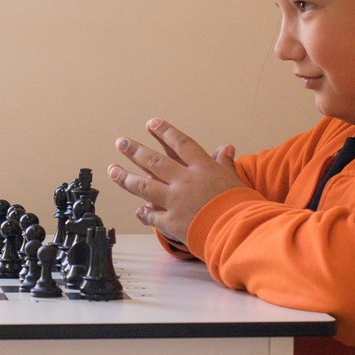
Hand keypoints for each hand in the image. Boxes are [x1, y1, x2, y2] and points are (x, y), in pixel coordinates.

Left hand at [108, 120, 244, 245]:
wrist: (239, 231)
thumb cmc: (241, 205)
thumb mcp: (235, 179)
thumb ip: (225, 164)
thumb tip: (226, 147)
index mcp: (203, 168)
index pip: (180, 144)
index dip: (165, 132)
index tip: (152, 124)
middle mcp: (185, 181)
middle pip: (154, 161)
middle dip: (135, 150)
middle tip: (121, 142)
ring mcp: (175, 200)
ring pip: (144, 185)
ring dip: (126, 177)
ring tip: (112, 170)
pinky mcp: (171, 221)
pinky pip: (151, 215)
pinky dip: (144, 213)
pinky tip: (137, 210)